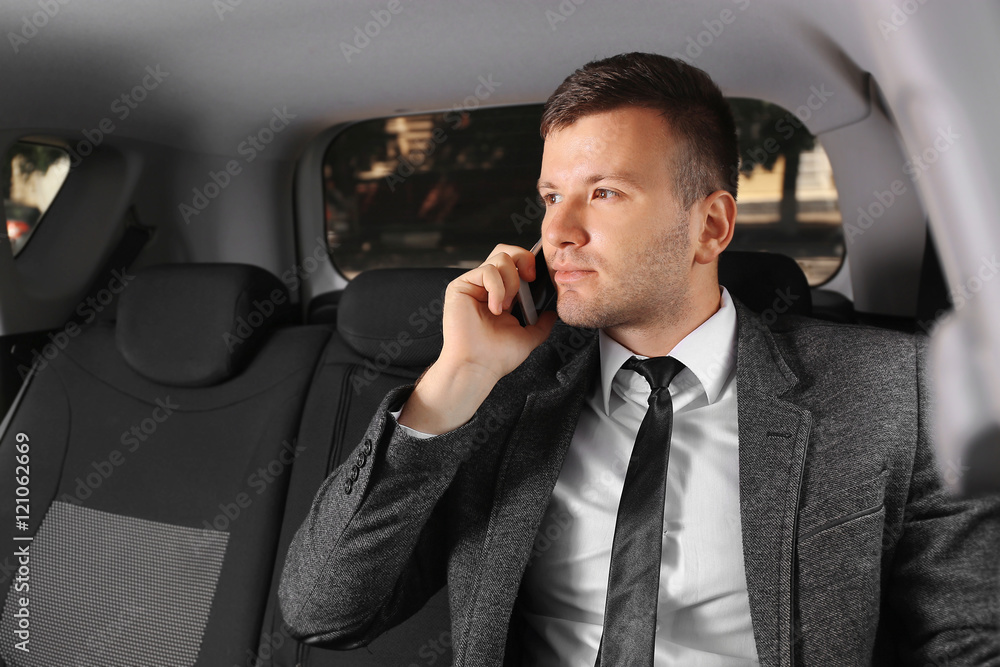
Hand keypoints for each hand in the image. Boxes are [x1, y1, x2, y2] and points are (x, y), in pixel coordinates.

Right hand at [438, 243, 557, 383]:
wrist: (478, 367)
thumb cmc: (497, 356)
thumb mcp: (528, 336)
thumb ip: (542, 323)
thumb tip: (552, 313)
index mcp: (502, 295)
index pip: (515, 264)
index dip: (528, 263)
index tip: (536, 278)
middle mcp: (487, 287)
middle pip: (506, 251)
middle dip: (523, 260)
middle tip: (529, 280)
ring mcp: (473, 285)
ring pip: (499, 258)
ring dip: (510, 282)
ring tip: (506, 306)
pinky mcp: (460, 286)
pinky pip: (486, 271)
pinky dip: (497, 288)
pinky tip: (495, 308)